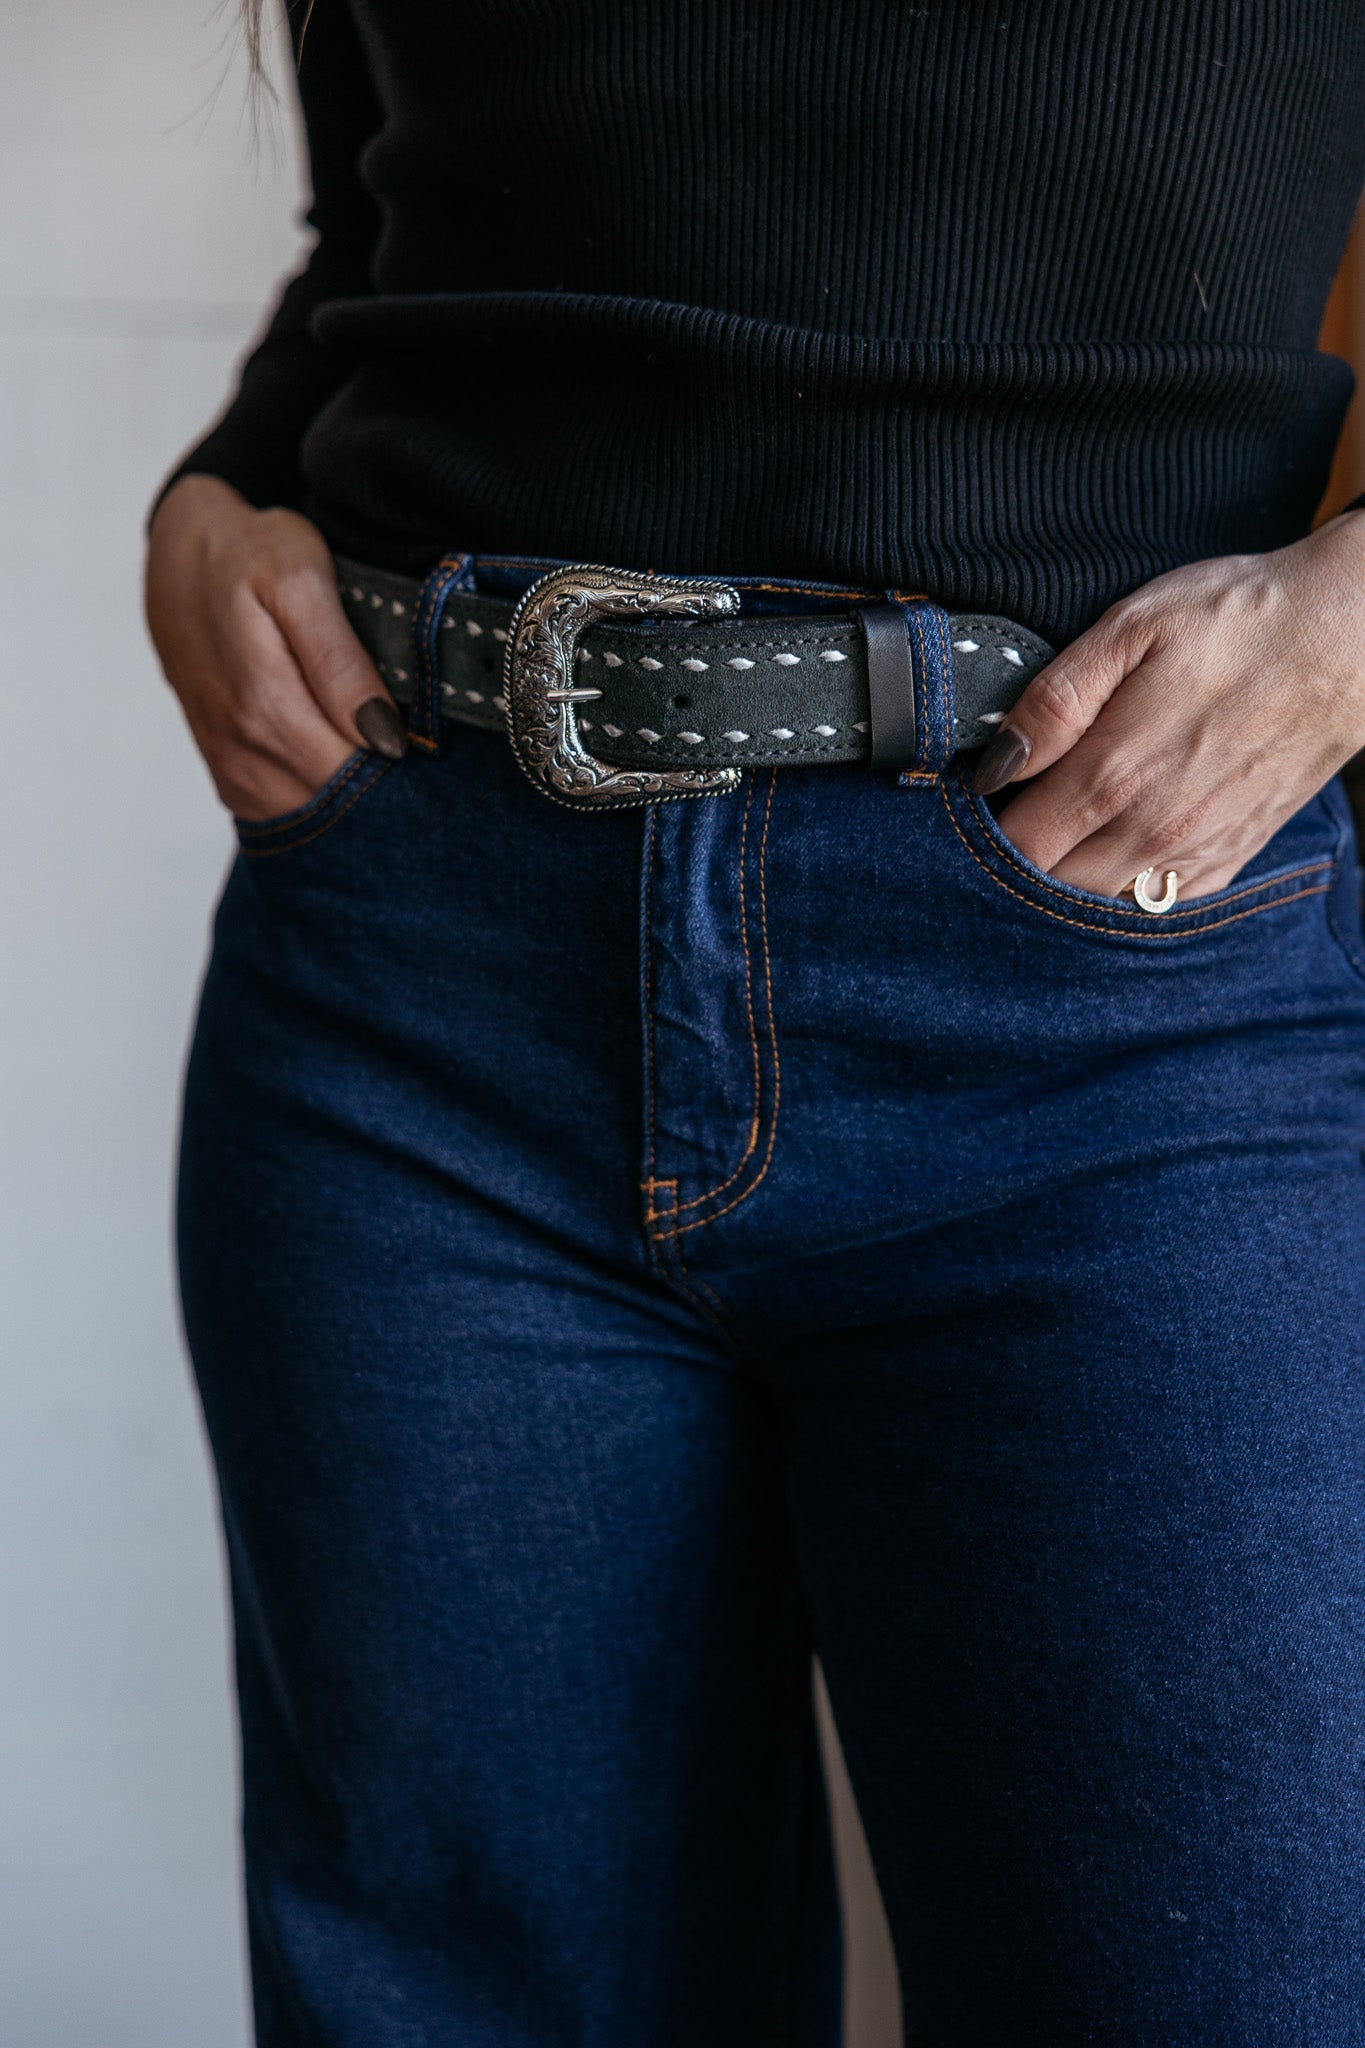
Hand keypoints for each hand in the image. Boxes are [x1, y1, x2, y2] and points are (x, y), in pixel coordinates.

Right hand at [144, 475, 406, 821]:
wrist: (176, 554)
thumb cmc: (244, 554)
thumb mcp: (300, 580)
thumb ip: (340, 662)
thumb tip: (383, 737)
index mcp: (265, 708)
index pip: (354, 780)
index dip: (398, 773)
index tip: (423, 747)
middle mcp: (241, 750)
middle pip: (335, 805)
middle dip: (379, 788)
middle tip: (409, 746)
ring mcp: (230, 767)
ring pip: (309, 814)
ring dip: (348, 794)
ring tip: (375, 748)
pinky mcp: (226, 771)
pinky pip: (280, 811)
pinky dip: (315, 796)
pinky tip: (338, 760)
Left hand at [972, 510, 1364, 898]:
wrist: (1347, 639)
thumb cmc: (1238, 622)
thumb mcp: (1132, 627)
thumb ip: (1056, 700)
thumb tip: (999, 762)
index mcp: (1115, 774)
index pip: (1016, 846)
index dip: (985, 829)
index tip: (983, 798)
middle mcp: (1152, 830)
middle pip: (1049, 887)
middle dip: (1018, 860)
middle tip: (1015, 810)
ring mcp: (1194, 852)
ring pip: (1099, 903)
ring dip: (1067, 877)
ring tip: (1060, 827)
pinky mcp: (1228, 859)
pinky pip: (1154, 904)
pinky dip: (1122, 888)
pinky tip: (1115, 846)